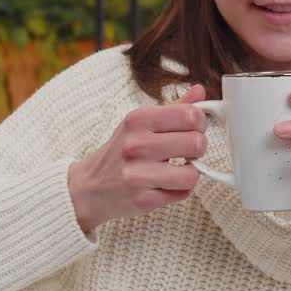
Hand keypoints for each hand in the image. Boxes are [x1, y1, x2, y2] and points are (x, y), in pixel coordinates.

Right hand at [67, 84, 206, 232]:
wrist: (90, 187)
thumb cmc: (121, 151)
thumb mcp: (141, 123)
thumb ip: (173, 108)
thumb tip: (200, 90)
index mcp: (138, 119)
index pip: (190, 115)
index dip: (200, 123)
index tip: (194, 129)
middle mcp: (136, 145)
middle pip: (196, 143)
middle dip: (199, 148)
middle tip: (188, 151)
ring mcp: (138, 174)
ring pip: (192, 174)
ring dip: (190, 173)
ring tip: (178, 169)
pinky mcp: (143, 200)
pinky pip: (182, 194)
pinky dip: (180, 190)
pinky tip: (166, 184)